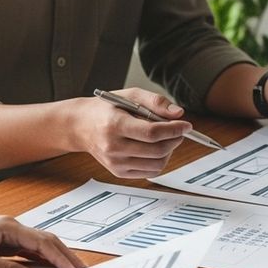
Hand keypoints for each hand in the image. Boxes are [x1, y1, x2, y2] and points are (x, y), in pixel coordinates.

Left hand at [0, 216, 84, 267]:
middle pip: (47, 242)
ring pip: (39, 247)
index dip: (61, 259)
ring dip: (55, 259)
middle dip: (66, 257)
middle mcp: (12, 228)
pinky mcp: (2, 244)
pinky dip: (40, 261)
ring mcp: (8, 236)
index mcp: (9, 227)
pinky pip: (27, 252)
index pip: (43, 243)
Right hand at [70, 88, 188, 178]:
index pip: (152, 133)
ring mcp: (115, 163)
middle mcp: (113, 147)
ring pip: (156, 164)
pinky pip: (149, 172)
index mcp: (114, 125)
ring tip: (166, 139)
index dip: (174, 129)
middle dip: (175, 140)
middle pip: (157, 150)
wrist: (81, 126)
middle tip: (179, 131)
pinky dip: (159, 161)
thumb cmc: (106, 109)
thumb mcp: (129, 96)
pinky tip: (156, 149)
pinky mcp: (118, 172)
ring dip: (169, 151)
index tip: (186, 125)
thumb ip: (155, 102)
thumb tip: (178, 113)